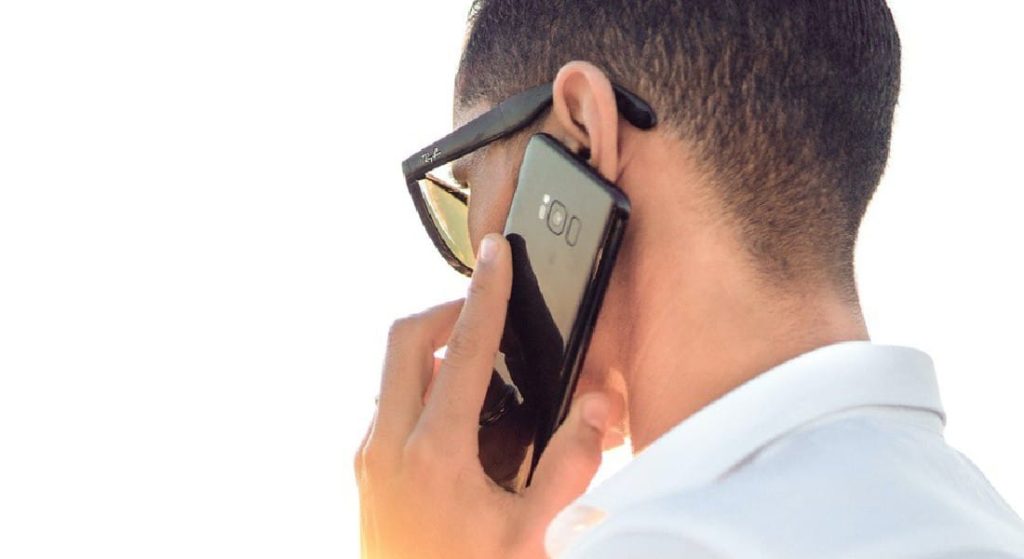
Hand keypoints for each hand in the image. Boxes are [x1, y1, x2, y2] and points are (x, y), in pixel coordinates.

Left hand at [355, 233, 611, 558]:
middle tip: (484, 314)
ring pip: (390, 372)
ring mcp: (370, 459)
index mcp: (435, 453)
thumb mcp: (534, 535)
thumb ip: (571, 466)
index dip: (486, 294)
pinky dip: (418, 386)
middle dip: (445, 312)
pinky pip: (387, 405)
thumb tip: (595, 406)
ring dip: (430, 351)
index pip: (464, 350)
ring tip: (477, 364)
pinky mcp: (365, 474)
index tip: (497, 254)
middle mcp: (389, 445)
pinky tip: (457, 417)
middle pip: (403, 340)